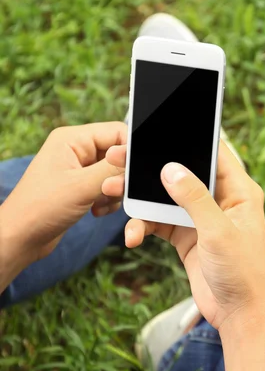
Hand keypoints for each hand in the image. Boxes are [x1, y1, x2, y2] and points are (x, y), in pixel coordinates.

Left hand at [0, 123, 127, 263]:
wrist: (22, 238)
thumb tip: (136, 155)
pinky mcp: (83, 187)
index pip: (117, 132)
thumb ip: (113, 168)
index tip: (133, 174)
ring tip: (98, 203)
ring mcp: (80, 169)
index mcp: (72, 139)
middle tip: (110, 192)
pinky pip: (109, 188)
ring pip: (116, 174)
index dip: (129, 151)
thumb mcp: (83, 186)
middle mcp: (77, 150)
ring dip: (114, 192)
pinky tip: (95, 210)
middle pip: (118, 155)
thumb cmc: (41, 208)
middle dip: (120, 177)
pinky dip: (108, 201)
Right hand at [103, 141, 264, 329]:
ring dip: (140, 197)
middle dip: (151, 168)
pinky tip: (131, 236)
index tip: (156, 130)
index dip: (189, 140)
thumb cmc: (243, 273)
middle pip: (182, 173)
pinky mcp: (187, 236)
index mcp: (240, 191)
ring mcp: (202, 218)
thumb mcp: (219, 232)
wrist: (239, 314)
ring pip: (165, 197)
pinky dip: (143, 226)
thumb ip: (194, 199)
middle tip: (120, 159)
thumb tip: (170, 168)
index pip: (214, 154)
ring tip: (112, 192)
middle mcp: (220, 200)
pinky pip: (159, 222)